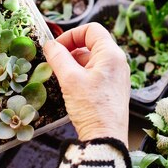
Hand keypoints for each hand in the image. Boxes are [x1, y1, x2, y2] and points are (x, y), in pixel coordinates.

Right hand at [44, 23, 129, 145]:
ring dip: (74, 64)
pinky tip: (71, 88)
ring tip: (61, 78)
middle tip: (55, 63)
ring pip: (91, 60)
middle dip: (70, 51)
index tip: (57, 47)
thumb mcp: (69, 79)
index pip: (91, 29)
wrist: (105, 138)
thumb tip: (49, 44)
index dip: (71, 34)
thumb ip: (58, 57)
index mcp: (111, 54)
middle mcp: (117, 62)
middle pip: (91, 44)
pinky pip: (95, 74)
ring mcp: (116, 76)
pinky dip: (81, 75)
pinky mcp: (112, 89)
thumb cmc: (91, 107)